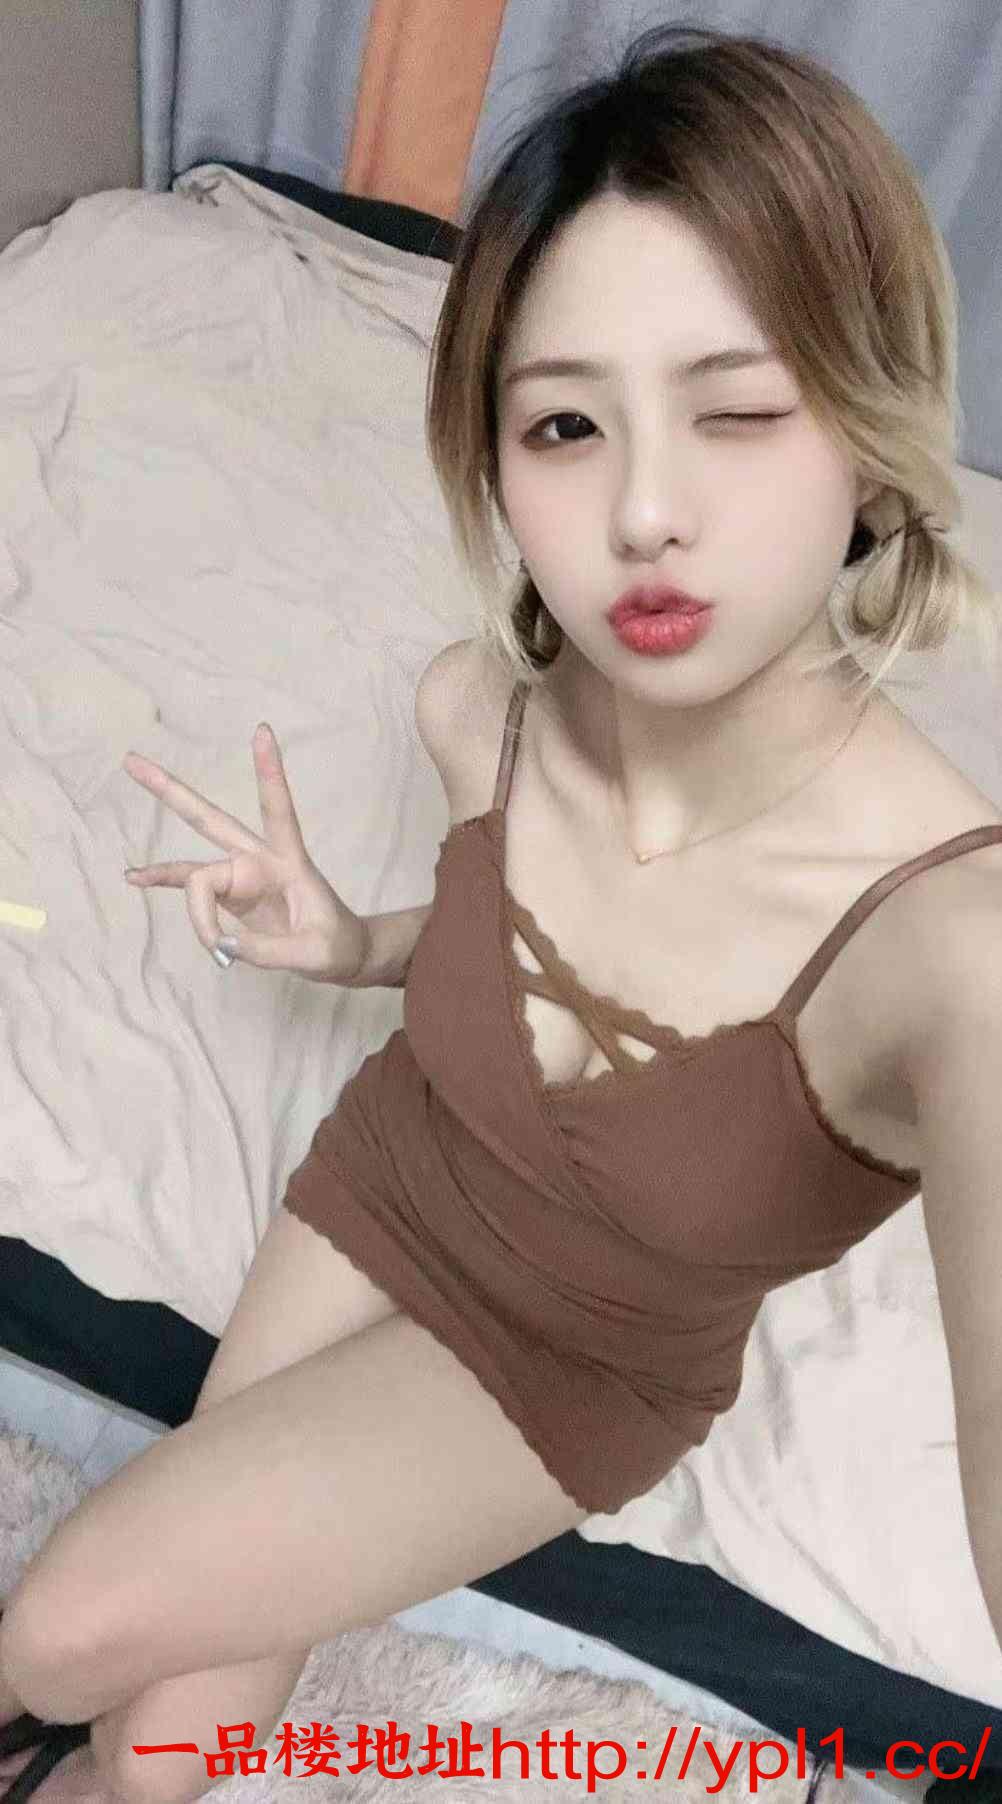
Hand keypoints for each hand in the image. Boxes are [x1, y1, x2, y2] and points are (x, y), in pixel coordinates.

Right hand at [121, 724, 367, 982]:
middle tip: (131, 760)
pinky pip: (189, 887)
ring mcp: (240, 877)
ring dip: (163, 872)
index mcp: (289, 860)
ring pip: (194, 871)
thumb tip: (221, 944)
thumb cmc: (334, 944)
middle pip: (212, 820)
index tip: (262, 731)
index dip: (269, 772)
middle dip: (173, 792)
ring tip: (133, 876)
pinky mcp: (229, 897)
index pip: (278, 808)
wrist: (340, 953)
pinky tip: (135, 877)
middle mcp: (260, 860)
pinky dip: (163, 882)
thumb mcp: (314, 953)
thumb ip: (267, 950)